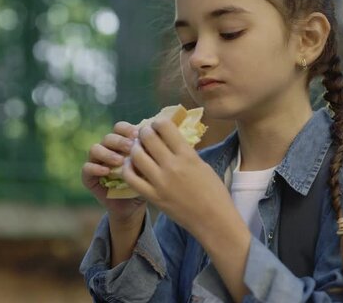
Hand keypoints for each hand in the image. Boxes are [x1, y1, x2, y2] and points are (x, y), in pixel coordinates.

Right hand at [81, 121, 146, 224]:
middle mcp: (106, 150)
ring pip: (95, 149)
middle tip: (131, 147)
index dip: (126, 129)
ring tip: (120, 161)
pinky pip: (87, 168)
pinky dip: (96, 168)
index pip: (119, 128)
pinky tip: (107, 171)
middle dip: (119, 141)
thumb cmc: (142, 184)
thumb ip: (147, 154)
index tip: (138, 135)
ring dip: (107, 153)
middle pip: (108, 137)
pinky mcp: (88, 177)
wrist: (132, 207)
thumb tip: (155, 139)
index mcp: (120, 144)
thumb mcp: (147, 168)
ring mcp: (95, 162)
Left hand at [122, 118, 232, 237]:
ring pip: (136, 155)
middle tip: (144, 135)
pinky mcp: (153, 197)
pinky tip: (132, 166)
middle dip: (144, 132)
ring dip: (135, 148)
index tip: (157, 125)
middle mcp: (172, 166)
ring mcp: (161, 182)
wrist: (214, 220)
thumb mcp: (202, 165)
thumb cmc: (214, 192)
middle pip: (148, 138)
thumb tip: (169, 141)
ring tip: (138, 149)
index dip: (158, 122)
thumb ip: (184, 152)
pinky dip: (128, 168)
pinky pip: (131, 178)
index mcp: (187, 155)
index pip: (165, 127)